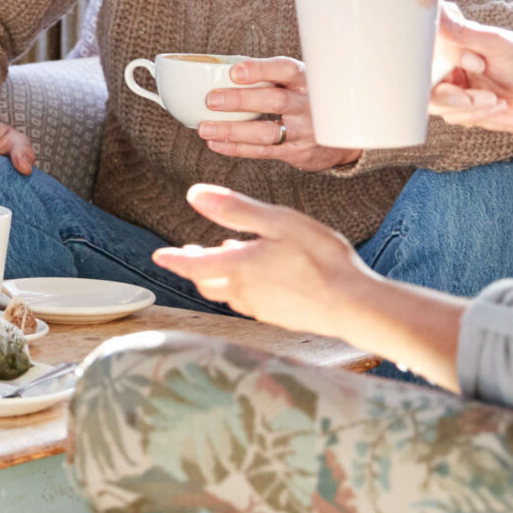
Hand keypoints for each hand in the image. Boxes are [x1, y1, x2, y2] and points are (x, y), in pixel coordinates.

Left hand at [151, 184, 370, 333]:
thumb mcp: (278, 222)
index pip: (193, 265)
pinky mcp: (279, 317)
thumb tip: (194, 195)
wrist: (354, 306)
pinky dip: (243, 287)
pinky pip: (250, 302)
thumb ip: (235, 210)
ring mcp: (262, 309)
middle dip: (195, 267)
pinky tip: (259, 277)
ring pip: (228, 293)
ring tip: (226, 257)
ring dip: (220, 276)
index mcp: (237, 268)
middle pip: (207, 282)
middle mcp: (243, 293)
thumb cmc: (321, 260)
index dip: (174, 259)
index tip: (158, 256)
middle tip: (190, 255)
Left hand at [197, 57, 358, 172]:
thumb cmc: (305, 99)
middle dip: (240, 101)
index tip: (234, 72)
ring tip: (205, 128)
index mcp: (305, 80)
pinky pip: (263, 151)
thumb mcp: (298, 81)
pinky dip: (237, 148)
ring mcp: (305, 131)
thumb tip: (220, 68)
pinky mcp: (297, 152)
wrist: (341, 136)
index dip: (260, 70)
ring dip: (232, 130)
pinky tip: (216, 143)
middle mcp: (308, 105)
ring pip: (266, 131)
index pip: (285, 70)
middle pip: (275, 101)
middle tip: (211, 100)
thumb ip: (270, 75)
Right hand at [429, 2, 512, 140]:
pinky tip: (497, 105)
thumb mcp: (494, 43)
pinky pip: (451, 116)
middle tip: (469, 92)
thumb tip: (436, 5)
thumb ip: (460, 30)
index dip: (442, 57)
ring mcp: (455, 88)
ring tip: (492, 99)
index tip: (472, 61)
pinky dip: (475, 113)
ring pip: (434, 100)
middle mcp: (451, 65)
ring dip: (465, 103)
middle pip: (422, 78)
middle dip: (448, 91)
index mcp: (457, 42)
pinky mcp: (461, 111)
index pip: (426, 45)